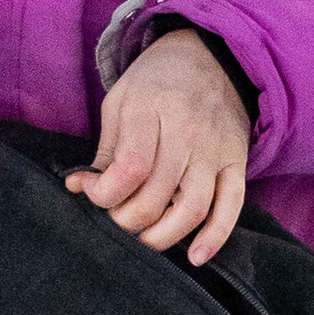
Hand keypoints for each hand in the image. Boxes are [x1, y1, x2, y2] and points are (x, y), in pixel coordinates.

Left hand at [67, 26, 250, 266]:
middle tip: (116, 217)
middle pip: (156, 194)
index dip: (105, 193)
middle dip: (127, 219)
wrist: (212, 57)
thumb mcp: (121, 102)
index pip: (130, 167)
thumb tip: (78, 187)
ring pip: (192, 208)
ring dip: (163, 236)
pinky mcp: (235, 164)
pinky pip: (231, 206)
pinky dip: (215, 237)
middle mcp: (187, 131)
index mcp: (152, 108)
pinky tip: (195, 257)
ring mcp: (215, 150)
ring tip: (144, 237)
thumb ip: (105, 149)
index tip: (93, 192)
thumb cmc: (157, 83)